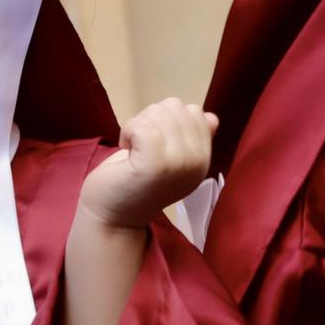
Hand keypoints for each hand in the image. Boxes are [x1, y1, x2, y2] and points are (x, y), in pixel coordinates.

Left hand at [78, 98, 218, 231]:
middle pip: (175, 106)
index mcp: (203, 158)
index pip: (194, 111)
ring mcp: (179, 162)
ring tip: (134, 151)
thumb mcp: (168, 156)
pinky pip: (142, 125)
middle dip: (151, 119)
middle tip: (141, 147)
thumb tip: (211, 117)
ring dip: (137, 126)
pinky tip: (126, 150)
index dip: (167, 119)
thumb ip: (189, 137)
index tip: (154, 142)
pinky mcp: (155, 163)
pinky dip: (127, 131)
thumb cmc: (135, 183)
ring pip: (158, 112)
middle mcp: (197, 161)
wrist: (113, 218)